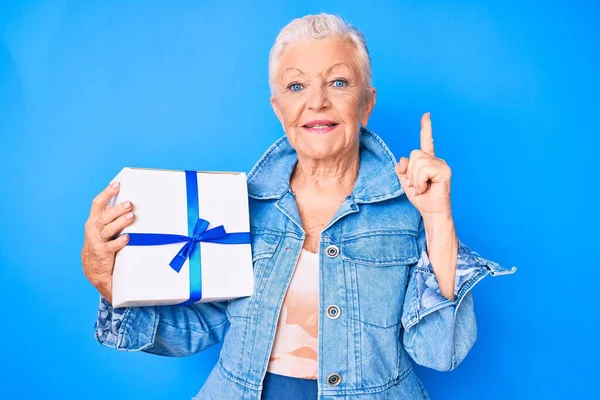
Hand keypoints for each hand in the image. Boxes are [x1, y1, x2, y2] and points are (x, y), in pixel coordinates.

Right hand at [81, 182, 134, 303]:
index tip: (117, 184)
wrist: (93, 269)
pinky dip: (119, 241)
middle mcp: (93, 229)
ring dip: (120, 222)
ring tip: (131, 217)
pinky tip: (127, 238)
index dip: (107, 193)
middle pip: (104, 216)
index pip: (98, 203)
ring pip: (108, 229)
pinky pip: (111, 246)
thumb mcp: (103, 228)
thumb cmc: (102, 243)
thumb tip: (124, 200)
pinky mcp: (103, 253)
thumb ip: (110, 216)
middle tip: (129, 204)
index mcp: (94, 220)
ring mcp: (97, 241)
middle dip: (117, 209)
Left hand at [395, 112, 451, 217]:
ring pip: (417, 162)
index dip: (426, 128)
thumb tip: (404, 159)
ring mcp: (441, 164)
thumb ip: (401, 169)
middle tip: (416, 185)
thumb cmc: (421, 197)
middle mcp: (436, 159)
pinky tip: (425, 188)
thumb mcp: (405, 182)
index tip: (426, 114)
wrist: (431, 211)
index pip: (426, 141)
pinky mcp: (444, 170)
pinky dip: (419, 181)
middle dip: (410, 172)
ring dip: (414, 179)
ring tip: (421, 187)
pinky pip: (423, 170)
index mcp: (427, 160)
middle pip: (414, 154)